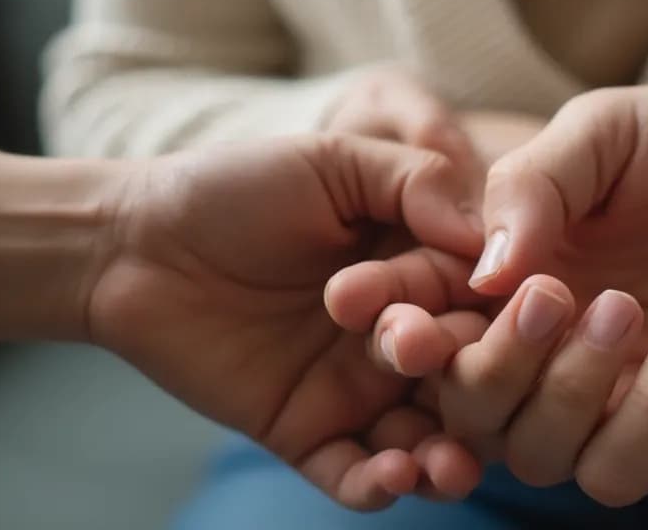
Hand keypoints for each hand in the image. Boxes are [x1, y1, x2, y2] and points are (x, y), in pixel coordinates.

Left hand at [85, 135, 488, 509]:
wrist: (133, 243)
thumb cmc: (233, 187)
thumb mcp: (332, 161)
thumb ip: (416, 181)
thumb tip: (492, 231)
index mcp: (417, 265)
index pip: (476, 297)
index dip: (494, 310)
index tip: (515, 316)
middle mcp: (397, 332)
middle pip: (461, 373)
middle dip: (470, 384)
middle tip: (442, 370)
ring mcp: (354, 388)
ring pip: (423, 437)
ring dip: (448, 460)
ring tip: (448, 468)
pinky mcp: (306, 433)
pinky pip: (353, 474)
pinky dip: (380, 485)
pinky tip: (392, 477)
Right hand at [399, 76, 647, 503]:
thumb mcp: (603, 132)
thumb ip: (532, 187)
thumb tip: (488, 275)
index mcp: (518, 301)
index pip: (446, 362)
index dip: (424, 356)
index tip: (442, 326)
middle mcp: (571, 368)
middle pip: (519, 444)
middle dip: (555, 389)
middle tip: (612, 303)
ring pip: (609, 474)